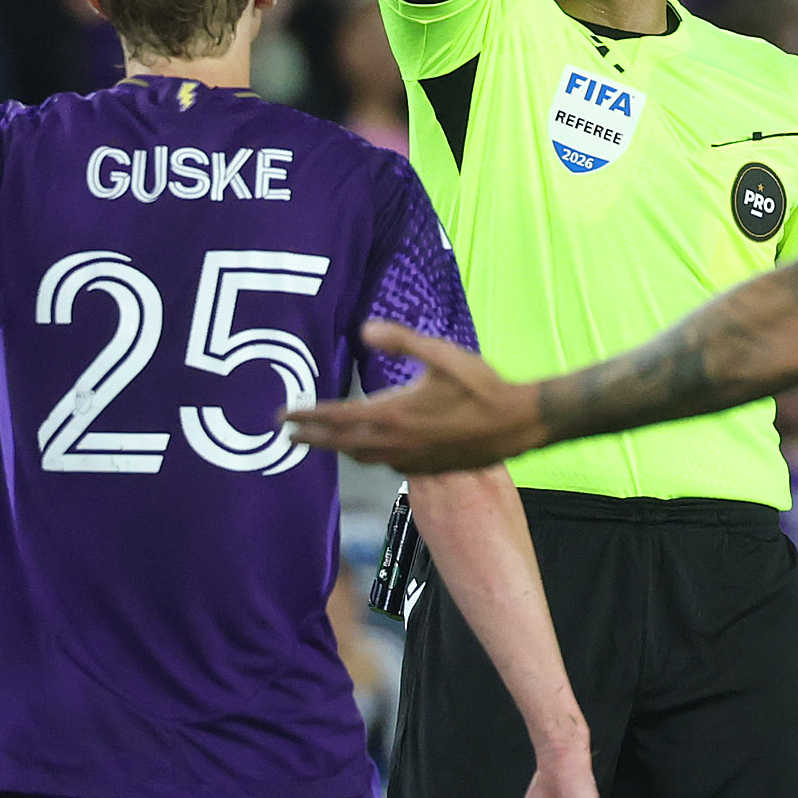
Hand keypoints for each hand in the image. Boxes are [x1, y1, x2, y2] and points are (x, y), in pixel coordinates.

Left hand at [287, 325, 544, 473]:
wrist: (516, 424)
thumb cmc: (481, 386)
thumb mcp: (441, 353)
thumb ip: (400, 340)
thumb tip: (364, 330)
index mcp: (393, 414)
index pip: (336, 418)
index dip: (306, 416)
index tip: (282, 416)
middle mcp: (395, 442)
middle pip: (340, 443)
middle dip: (311, 437)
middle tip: (286, 434)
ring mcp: (410, 459)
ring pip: (361, 457)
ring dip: (337, 448)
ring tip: (321, 440)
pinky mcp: (425, 467)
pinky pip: (384, 463)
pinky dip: (366, 455)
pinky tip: (368, 447)